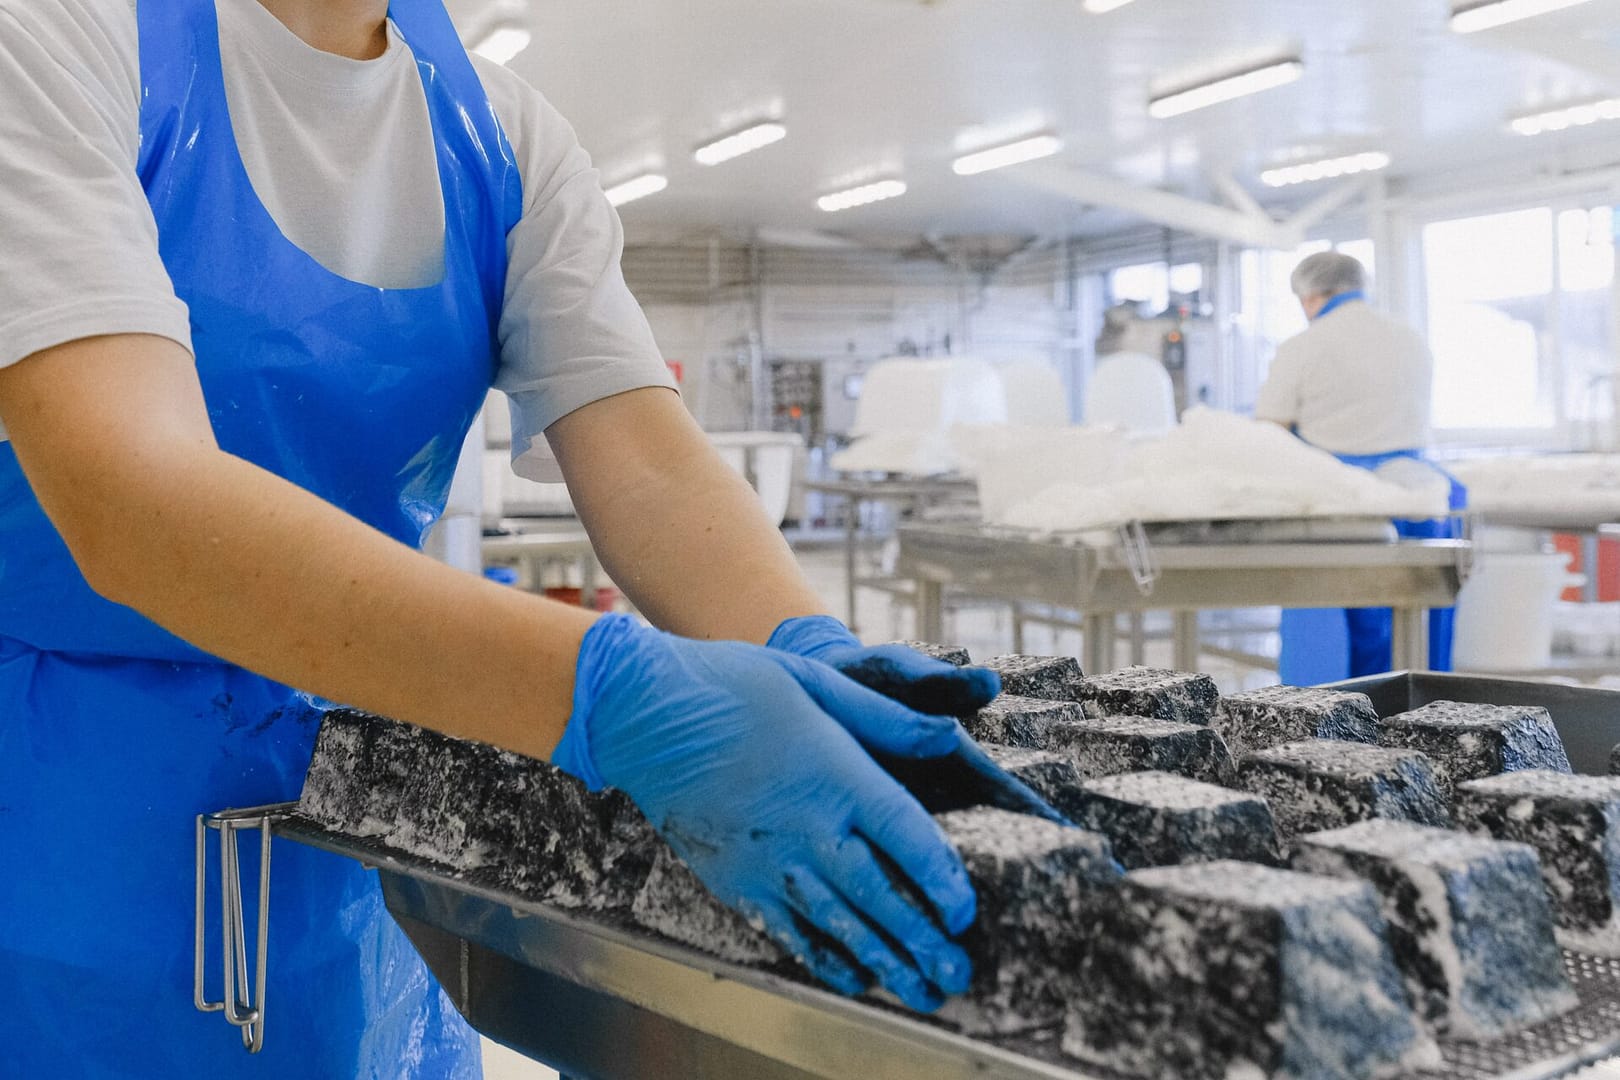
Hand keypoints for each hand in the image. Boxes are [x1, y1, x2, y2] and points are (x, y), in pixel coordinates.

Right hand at [553, 615, 976, 1010]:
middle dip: (922, 941)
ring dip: (883, 961)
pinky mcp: (733, 878)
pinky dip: (823, 958)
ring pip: (837, 924)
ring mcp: (766, 859)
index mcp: (835, 773)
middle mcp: (805, 826)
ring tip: (919, 991)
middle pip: (879, 895)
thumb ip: (886, 718)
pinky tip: (852, 978)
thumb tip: (950, 734)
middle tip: (957, 977)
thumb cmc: (734, 685)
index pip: (904, 836)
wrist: (643, 712)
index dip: (941, 879)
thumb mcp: (817, 681)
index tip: (965, 913)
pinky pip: (786, 929)